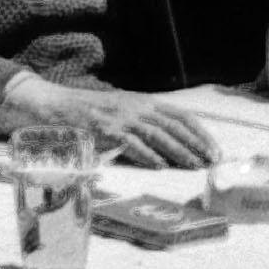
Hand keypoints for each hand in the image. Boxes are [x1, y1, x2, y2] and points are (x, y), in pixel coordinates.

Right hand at [0, 73, 213, 172]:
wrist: (54, 106)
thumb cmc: (89, 114)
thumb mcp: (121, 112)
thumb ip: (142, 125)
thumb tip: (169, 147)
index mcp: (141, 101)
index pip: (179, 114)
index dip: (199, 131)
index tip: (214, 148)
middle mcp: (134, 106)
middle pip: (173, 124)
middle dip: (195, 143)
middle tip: (211, 161)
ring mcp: (120, 117)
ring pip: (157, 134)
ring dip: (178, 151)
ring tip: (194, 165)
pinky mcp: (105, 129)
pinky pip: (131, 143)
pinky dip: (148, 155)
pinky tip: (160, 166)